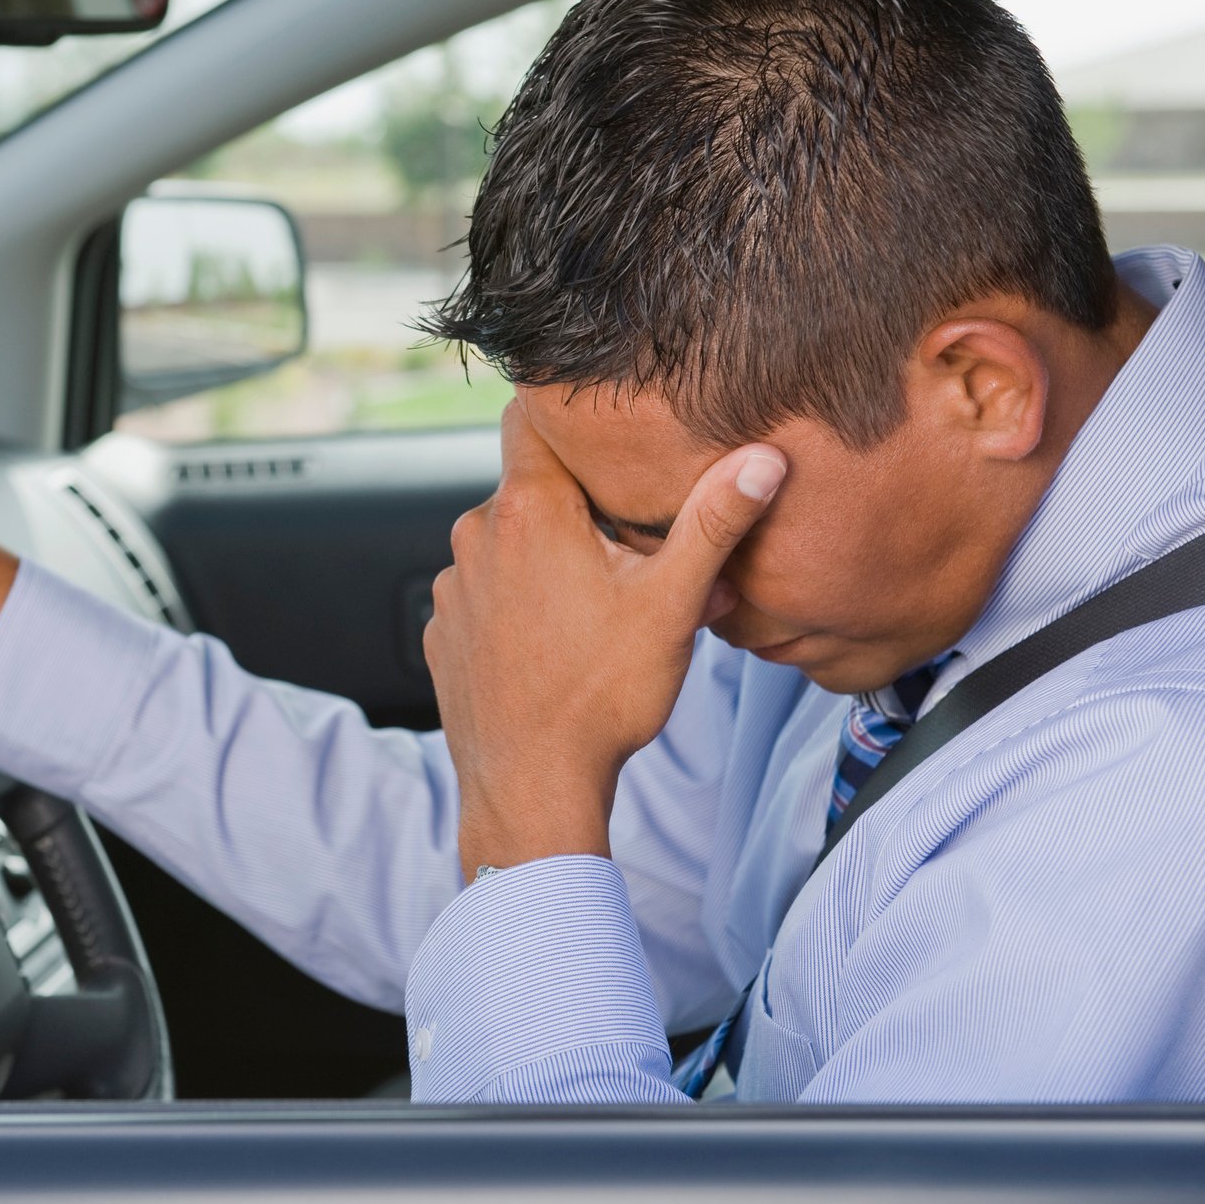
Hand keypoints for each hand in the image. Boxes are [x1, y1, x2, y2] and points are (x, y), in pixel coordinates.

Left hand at [423, 402, 785, 877]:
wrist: (531, 788)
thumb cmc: (600, 698)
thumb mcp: (671, 603)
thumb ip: (714, 522)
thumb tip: (762, 460)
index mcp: (527, 509)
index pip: (533, 416)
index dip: (573, 419)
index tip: (609, 437)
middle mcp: (475, 535)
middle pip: (535, 488)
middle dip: (583, 510)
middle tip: (635, 557)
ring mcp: (453, 586)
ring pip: (510, 543)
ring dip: (551, 559)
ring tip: (600, 610)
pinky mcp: (442, 630)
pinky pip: (487, 592)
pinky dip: (520, 603)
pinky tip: (557, 643)